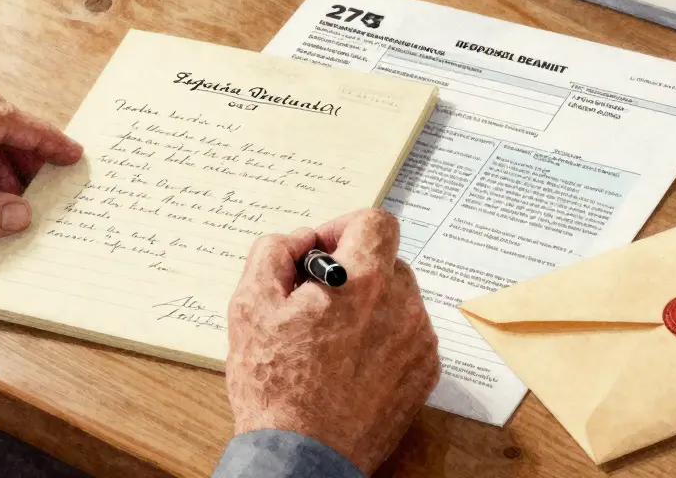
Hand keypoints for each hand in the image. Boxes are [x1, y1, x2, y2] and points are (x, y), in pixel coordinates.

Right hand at [225, 208, 439, 474]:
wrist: (302, 456)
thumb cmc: (274, 386)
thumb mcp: (250, 305)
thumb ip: (273, 253)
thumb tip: (298, 241)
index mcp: (364, 281)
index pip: (375, 221)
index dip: (343, 227)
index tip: (322, 250)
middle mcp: (403, 306)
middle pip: (386, 261)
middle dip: (352, 269)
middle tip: (315, 299)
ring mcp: (419, 342)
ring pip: (398, 299)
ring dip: (368, 305)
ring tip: (330, 338)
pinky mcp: (424, 374)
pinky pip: (406, 335)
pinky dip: (381, 338)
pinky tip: (348, 363)